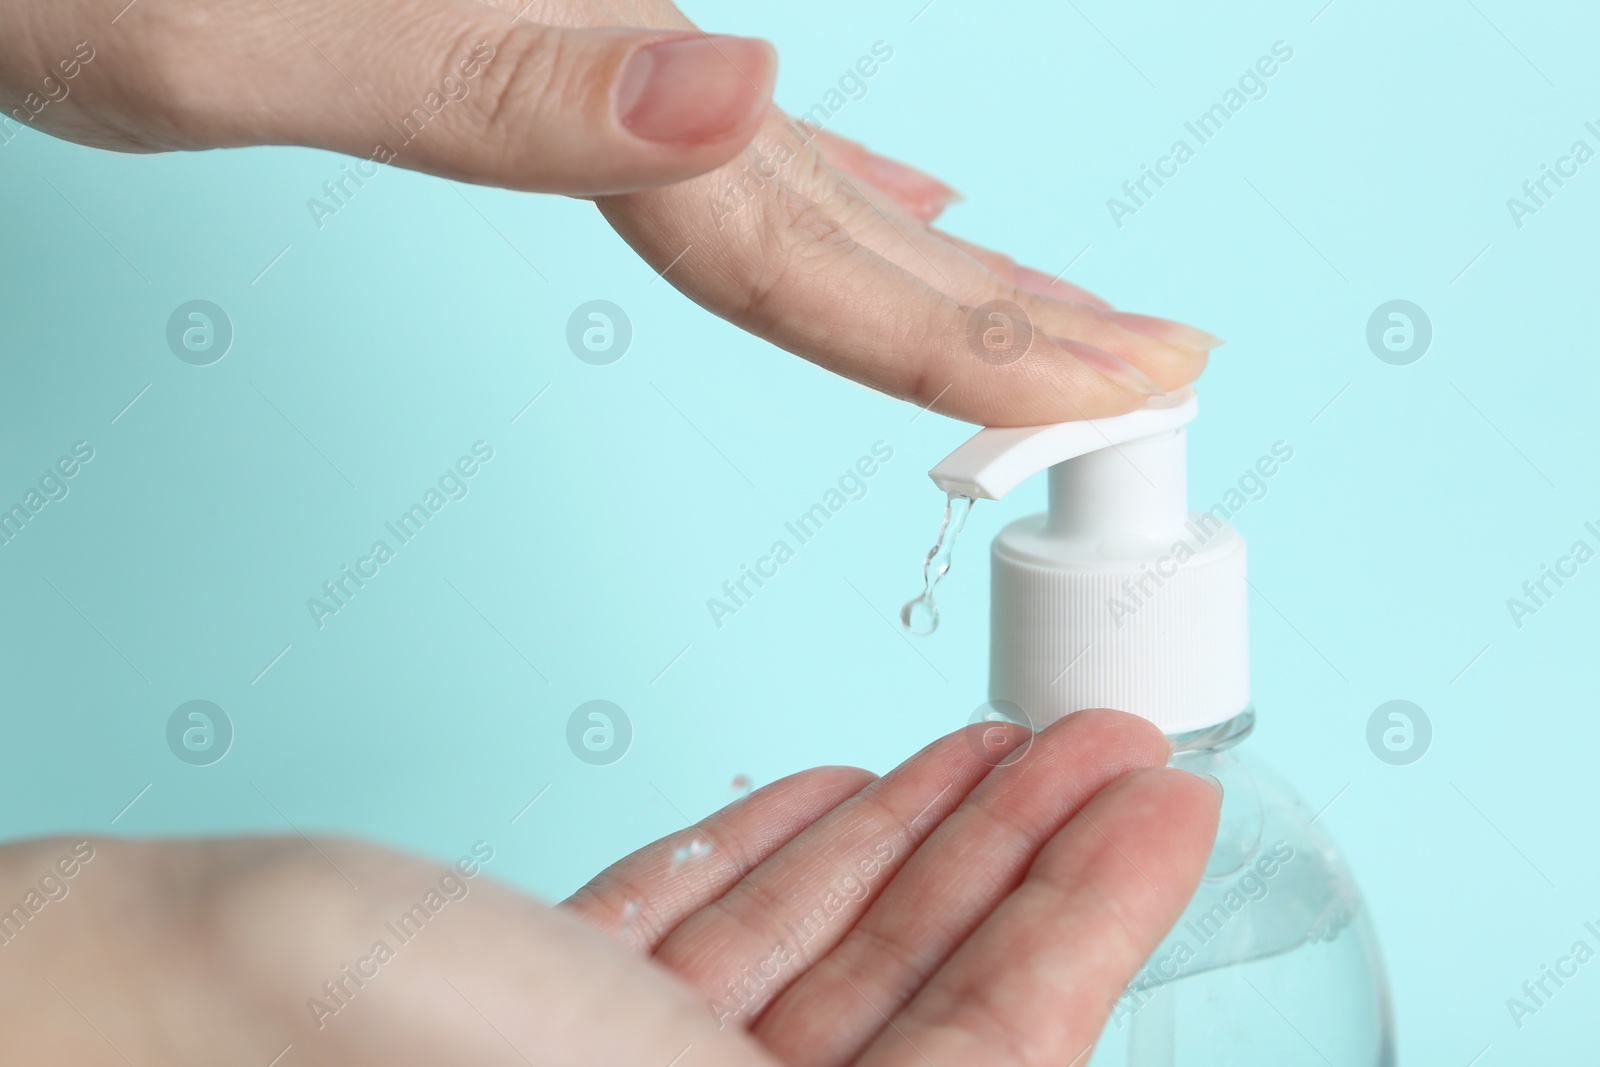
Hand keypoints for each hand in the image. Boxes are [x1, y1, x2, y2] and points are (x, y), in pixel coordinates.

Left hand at [2, 0, 1219, 425]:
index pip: (799, 245)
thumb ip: (498, 87)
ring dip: (951, 273)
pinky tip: (890, 206)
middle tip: (1162, 369)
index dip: (964, 335)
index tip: (1107, 392)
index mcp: (569, 67)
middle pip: (850, 221)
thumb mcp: (232, 37)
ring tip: (1064, 326)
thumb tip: (750, 97)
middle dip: (1014, 315)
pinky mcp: (568, 48)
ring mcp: (606, 46)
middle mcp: (616, 53)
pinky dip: (829, 200)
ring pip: (813, 192)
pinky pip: (734, 152)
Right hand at [565, 707, 1219, 1064]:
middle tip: (1101, 741)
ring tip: (995, 743)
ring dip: (907, 830)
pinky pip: (687, 916)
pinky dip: (766, 848)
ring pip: (808, 937)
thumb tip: (1106, 951)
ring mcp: (646, 1052)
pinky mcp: (562, 994)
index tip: (1161, 802)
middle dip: (1015, 846)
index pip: (999, 1042)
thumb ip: (987, 1046)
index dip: (1091, 918)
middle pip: (915, 980)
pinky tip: (840, 793)